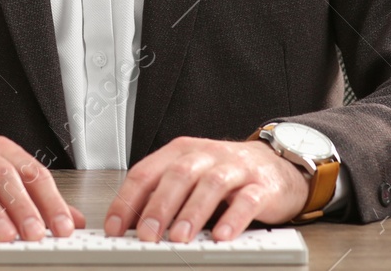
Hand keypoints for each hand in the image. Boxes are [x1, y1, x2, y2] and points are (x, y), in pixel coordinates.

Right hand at [0, 136, 86, 241]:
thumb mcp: (0, 187)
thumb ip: (35, 203)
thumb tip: (74, 220)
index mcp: (0, 153)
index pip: (32, 173)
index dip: (50, 200)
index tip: (64, 228)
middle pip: (3, 175)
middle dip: (22, 206)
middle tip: (35, 233)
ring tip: (2, 236)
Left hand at [103, 136, 308, 242]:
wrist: (275, 166)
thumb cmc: (225, 176)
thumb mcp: (189, 179)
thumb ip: (162, 196)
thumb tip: (130, 227)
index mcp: (181, 152)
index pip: (146, 172)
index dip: (128, 200)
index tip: (115, 227)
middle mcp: (206, 155)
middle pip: (178, 175)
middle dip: (159, 206)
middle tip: (147, 234)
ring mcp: (235, 168)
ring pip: (210, 185)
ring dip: (192, 213)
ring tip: (180, 238)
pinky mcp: (261, 186)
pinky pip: (246, 200)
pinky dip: (233, 218)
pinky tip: (221, 236)